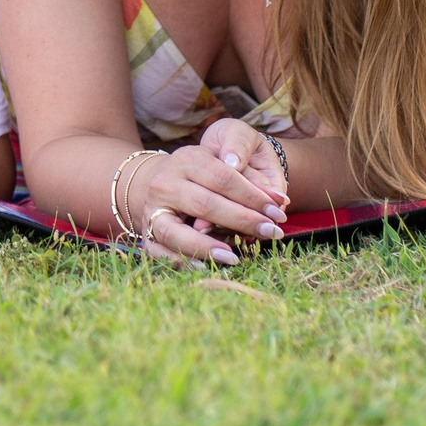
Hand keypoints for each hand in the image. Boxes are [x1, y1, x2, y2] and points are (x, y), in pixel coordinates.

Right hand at [125, 128, 288, 266]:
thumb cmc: (203, 172)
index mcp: (186, 159)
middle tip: (272, 233)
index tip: (279, 213)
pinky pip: (159, 251)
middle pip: (205, 204)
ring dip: (206, 246)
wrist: (161, 180)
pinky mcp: (146, 232)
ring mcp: (152, 209)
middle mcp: (165, 183)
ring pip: (176, 231)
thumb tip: (279, 200)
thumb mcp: (224, 160)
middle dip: (242, 221)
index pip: (223, 178)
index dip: (254, 197)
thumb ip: (251, 176)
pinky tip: (204, 266)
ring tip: (234, 257)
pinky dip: (180, 261)